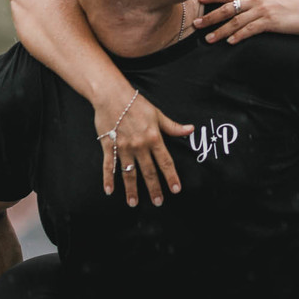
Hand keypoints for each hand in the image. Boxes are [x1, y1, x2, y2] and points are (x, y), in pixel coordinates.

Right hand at [96, 90, 192, 206]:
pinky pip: (109, 165)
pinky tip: (109, 191)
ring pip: (129, 173)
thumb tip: (190, 129)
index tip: (176, 189)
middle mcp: (139, 146)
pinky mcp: (109, 146)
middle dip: (154, 188)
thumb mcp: (158, 114)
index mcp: (153, 138)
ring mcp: (123, 147)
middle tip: (158, 202)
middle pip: (148, 171)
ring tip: (133, 203)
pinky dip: (108, 179)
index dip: (171, 176)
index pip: (165, 162)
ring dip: (131, 189)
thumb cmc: (136, 104)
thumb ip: (173, 126)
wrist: (112, 95)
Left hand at [194, 0, 298, 43]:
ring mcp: (263, 10)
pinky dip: (238, 36)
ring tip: (209, 39)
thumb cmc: (294, 5)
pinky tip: (230, 41)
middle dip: (210, 16)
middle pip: (228, 8)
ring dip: (220, 30)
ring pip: (236, 21)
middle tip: (196, 24)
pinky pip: (249, 30)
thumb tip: (248, 2)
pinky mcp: (269, 22)